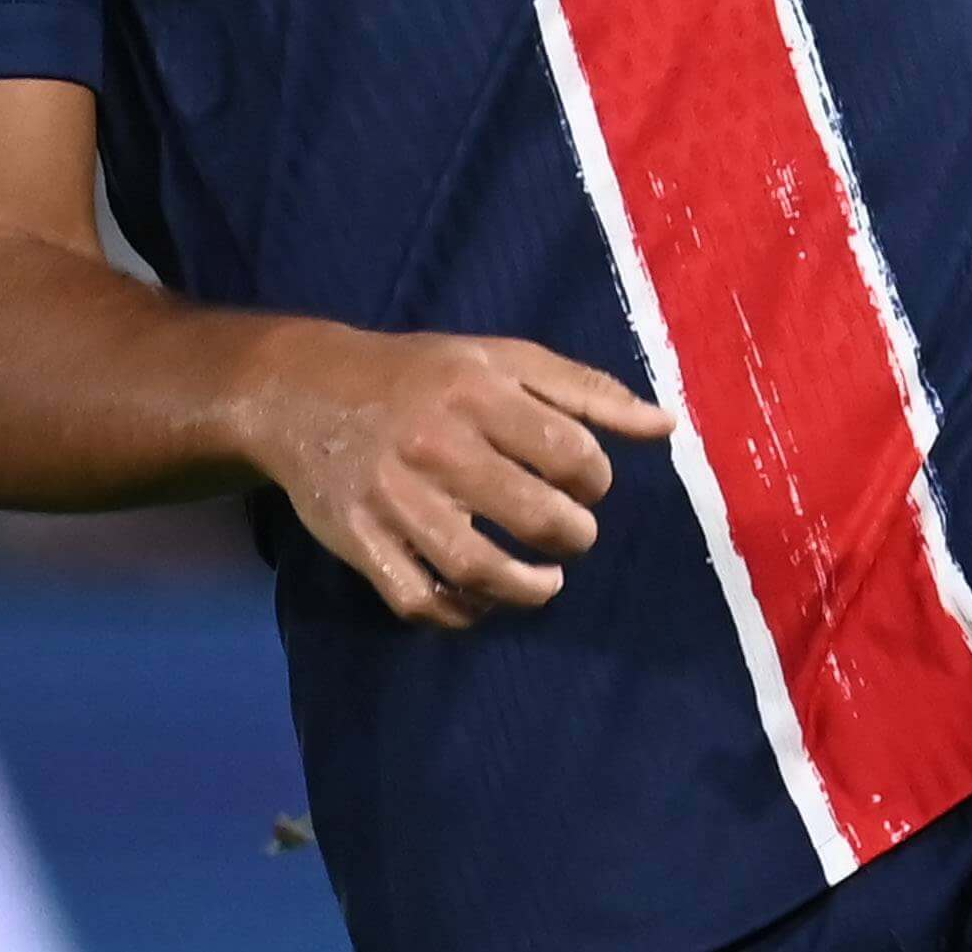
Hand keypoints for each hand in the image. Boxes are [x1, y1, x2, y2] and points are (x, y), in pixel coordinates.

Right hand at [242, 324, 673, 628]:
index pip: (569, 454)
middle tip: (573, 533)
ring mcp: (395, 500)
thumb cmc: (424, 373)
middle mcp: (438, 446)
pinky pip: (421, 600)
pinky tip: (483, 600)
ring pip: (480, 571)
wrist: (305, 391)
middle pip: (534, 517)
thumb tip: (666, 425)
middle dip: (573, 535)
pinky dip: (461, 614)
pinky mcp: (361, 542)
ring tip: (547, 580)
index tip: (586, 481)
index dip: (595, 478)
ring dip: (529, 589)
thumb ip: (587, 390)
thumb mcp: (504, 358)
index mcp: (478, 392)